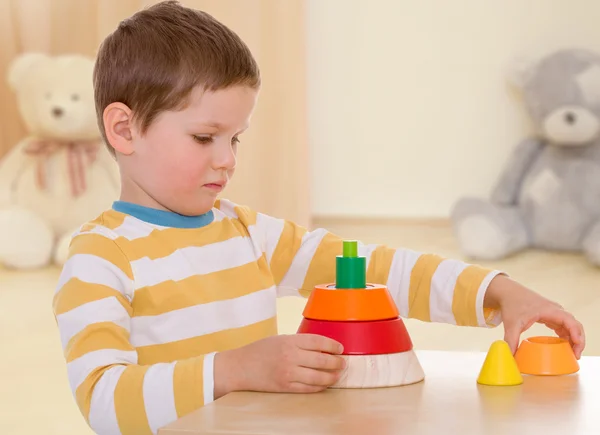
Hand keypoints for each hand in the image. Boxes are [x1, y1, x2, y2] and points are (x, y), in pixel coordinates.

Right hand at [214, 334, 345, 397]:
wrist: (240, 367)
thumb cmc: (260, 350)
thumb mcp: (280, 339)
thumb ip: (298, 342)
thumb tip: (321, 347)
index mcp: (289, 341)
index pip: (318, 341)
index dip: (333, 345)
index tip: (341, 348)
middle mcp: (290, 356)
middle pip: (322, 360)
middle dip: (336, 362)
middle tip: (343, 363)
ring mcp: (288, 373)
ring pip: (318, 377)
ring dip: (331, 376)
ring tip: (337, 375)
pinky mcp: (285, 386)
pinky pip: (308, 388)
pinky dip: (319, 387)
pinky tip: (325, 384)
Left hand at [484, 275, 585, 358]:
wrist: (508, 292)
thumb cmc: (512, 304)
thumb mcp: (511, 324)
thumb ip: (511, 341)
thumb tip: (510, 357)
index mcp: (549, 310)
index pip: (570, 321)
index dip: (576, 334)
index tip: (576, 347)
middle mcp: (555, 310)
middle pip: (574, 324)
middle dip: (578, 340)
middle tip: (575, 355)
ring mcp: (553, 312)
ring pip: (570, 326)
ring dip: (574, 338)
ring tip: (572, 353)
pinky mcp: (550, 315)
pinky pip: (563, 326)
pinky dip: (567, 335)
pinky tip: (564, 345)